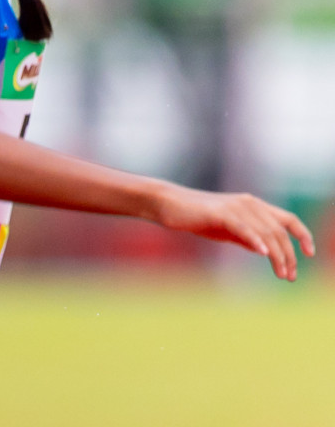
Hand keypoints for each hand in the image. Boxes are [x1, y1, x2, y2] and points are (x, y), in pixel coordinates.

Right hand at [151, 183, 314, 280]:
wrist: (169, 205)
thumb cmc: (197, 217)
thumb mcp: (228, 230)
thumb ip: (247, 237)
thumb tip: (266, 251)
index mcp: (254, 205)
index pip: (288, 219)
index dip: (303, 236)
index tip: (309, 254)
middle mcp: (249, 203)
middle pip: (280, 231)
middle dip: (289, 256)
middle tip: (289, 276)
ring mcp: (235, 206)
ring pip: (266, 232)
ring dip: (277, 255)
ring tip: (281, 274)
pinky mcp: (221, 213)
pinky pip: (244, 228)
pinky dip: (256, 240)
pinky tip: (264, 254)